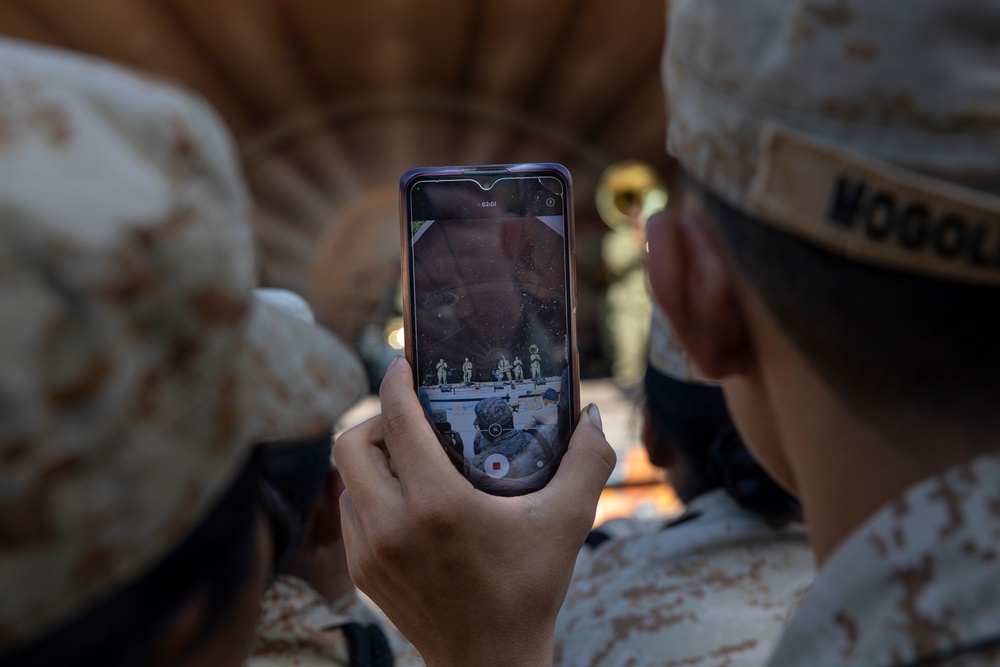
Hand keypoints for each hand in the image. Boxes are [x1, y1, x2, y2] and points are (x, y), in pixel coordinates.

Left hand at [334, 357, 614, 666]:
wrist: (491, 662)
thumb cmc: (529, 590)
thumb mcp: (568, 522)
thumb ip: (587, 462)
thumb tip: (591, 415)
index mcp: (437, 505)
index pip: (398, 423)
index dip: (395, 385)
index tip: (401, 365)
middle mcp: (392, 526)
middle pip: (352, 444)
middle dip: (375, 419)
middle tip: (409, 420)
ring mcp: (370, 552)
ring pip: (348, 480)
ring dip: (373, 460)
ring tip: (411, 459)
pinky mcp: (363, 573)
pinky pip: (352, 513)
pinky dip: (370, 495)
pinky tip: (406, 501)